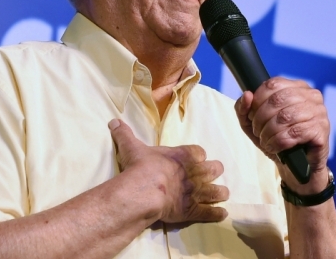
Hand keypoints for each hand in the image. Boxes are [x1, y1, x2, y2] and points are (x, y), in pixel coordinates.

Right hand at [108, 119, 228, 223]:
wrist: (144, 190)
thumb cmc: (141, 167)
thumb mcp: (132, 147)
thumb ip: (125, 134)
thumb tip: (114, 121)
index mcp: (184, 155)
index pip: (200, 152)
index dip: (198, 156)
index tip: (195, 159)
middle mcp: (195, 172)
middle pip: (214, 169)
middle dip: (213, 172)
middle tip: (209, 175)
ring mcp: (196, 192)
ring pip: (218, 192)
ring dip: (219, 193)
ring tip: (220, 195)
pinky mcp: (194, 210)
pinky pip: (212, 212)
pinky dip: (217, 214)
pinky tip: (221, 214)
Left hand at [234, 77, 330, 194]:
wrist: (297, 167)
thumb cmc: (278, 140)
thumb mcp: (254, 124)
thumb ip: (245, 108)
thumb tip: (247, 95)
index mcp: (297, 87)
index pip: (272, 84)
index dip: (257, 102)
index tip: (252, 117)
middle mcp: (312, 96)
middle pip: (277, 99)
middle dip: (261, 118)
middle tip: (258, 132)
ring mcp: (319, 112)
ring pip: (285, 116)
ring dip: (269, 132)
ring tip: (266, 141)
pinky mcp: (321, 130)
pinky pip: (294, 132)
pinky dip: (279, 142)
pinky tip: (276, 147)